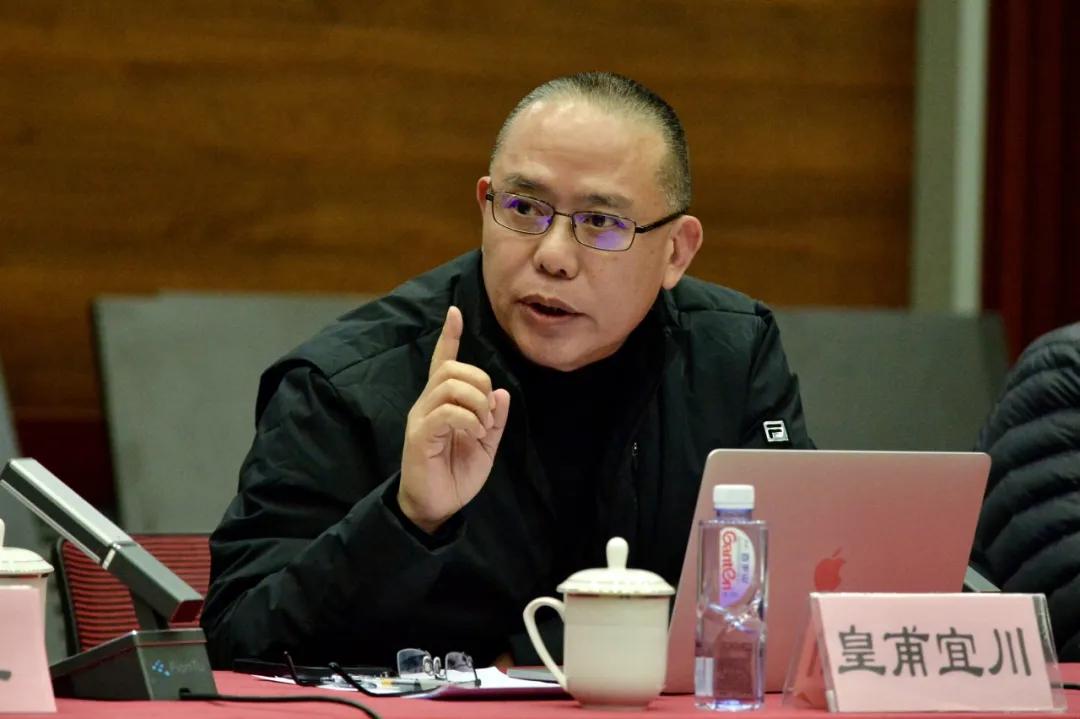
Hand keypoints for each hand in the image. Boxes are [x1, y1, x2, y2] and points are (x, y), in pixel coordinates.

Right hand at [398, 306, 510, 533]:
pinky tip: (474, 433)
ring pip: (450, 385)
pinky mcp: (419, 436)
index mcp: (442, 403)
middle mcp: (428, 404)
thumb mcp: (486, 446)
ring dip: (476, 402)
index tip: (455, 312)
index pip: (443, 361)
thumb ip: (494, 420)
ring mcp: (421, 418)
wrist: (436, 507)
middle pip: (453, 368)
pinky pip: (447, 412)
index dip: (449, 336)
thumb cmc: (456, 475)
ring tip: (482, 427)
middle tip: (488, 413)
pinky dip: (468, 419)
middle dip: (480, 382)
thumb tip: (502, 393)